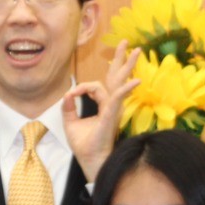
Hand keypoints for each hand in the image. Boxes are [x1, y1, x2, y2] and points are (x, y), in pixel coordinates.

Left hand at [61, 43, 138, 181]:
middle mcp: (111, 105)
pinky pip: (119, 98)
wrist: (90, 161)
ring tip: (137, 49)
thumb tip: (66, 95)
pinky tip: (135, 82)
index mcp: (103, 106)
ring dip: (127, 65)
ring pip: (120, 82)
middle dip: (121, 59)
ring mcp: (114, 108)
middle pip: (116, 77)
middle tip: (127, 43)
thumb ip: (69, 107)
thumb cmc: (84, 145)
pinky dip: (125, 90)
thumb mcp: (71, 123)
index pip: (95, 86)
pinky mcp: (113, 114)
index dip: (81, 86)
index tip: (70, 95)